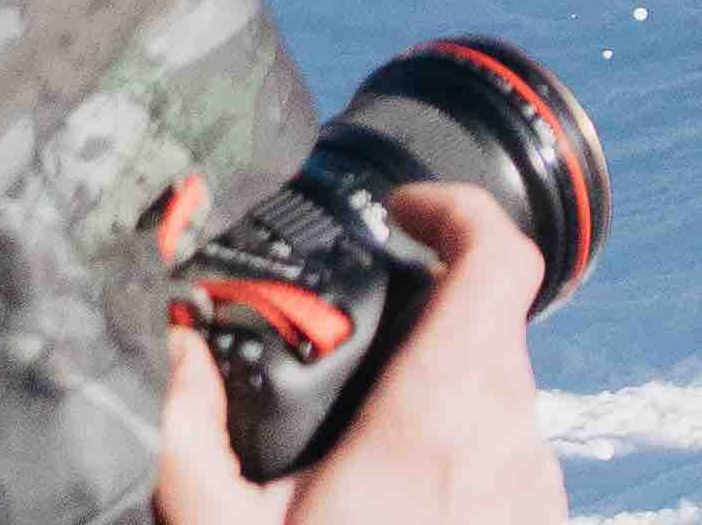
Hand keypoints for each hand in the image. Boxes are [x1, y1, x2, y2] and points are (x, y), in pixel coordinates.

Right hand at [151, 179, 565, 524]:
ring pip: (503, 393)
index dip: (459, 208)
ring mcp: (534, 489)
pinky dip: (458, 449)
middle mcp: (509, 441)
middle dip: (426, 310)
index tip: (404, 207)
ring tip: (361, 425)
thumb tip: (168, 346)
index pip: (499, 258)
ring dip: (441, 386)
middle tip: (354, 327)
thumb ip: (185, 429)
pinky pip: (510, 457)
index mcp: (439, 418)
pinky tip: (393, 493)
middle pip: (492, 324)